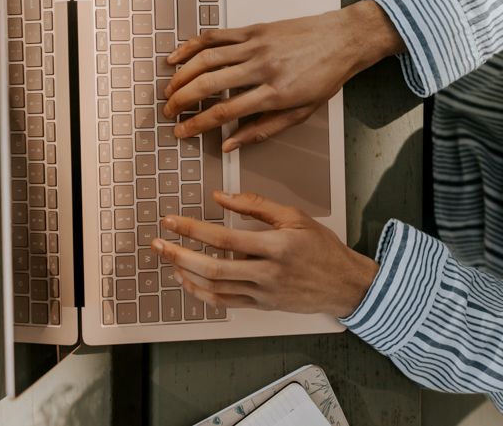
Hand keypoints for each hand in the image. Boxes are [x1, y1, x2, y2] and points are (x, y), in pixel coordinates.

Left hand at [150, 192, 377, 318]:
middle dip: (179, 254)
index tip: (172, 221)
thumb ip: (256, 205)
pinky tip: (187, 280)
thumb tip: (221, 197)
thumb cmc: (322, 248)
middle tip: (158, 243)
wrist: (344, 285)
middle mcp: (268, 273)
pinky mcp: (261, 306)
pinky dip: (201, 293)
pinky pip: (224, 302)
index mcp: (277, 246)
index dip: (193, 229)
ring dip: (186, 274)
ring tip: (169, 259)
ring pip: (215, 289)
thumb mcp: (295, 216)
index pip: (225, 239)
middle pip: (213, 268)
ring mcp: (263, 294)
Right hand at [163, 0, 404, 151]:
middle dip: (182, 101)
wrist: (343, 39)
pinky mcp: (254, 29)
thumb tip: (232, 144)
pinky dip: (193, 46)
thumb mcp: (301, 113)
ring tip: (169, 90)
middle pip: (209, 85)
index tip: (182, 131)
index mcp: (275, 93)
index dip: (198, 125)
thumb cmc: (326, 76)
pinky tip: (179, 56)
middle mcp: (263, 67)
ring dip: (182, 75)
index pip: (225, 113)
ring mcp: (256, 45)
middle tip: (169, 112)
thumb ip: (263, 130)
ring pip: (207, 59)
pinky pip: (216, 36)